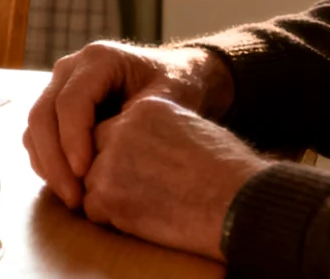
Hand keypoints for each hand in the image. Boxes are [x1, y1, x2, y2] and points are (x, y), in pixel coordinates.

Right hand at [23, 41, 233, 208]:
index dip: (72, 139)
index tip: (84, 174)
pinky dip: (47, 162)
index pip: (70, 101)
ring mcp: (57, 87)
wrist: (171, 77)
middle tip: (74, 198)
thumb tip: (110, 154)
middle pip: (43, 115)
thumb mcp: (168, 98)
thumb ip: (139, 119)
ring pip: (34, 128)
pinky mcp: (54, 108)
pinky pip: (38, 136)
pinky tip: (69, 187)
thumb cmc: (174, 85)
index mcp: (98, 59)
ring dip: (47, 165)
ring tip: (73, 199)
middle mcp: (69, 70)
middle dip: (54, 160)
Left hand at [80, 95, 264, 260]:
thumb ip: (161, 133)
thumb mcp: (193, 131)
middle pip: (96, 152)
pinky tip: (141, 220)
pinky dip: (110, 217)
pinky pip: (93, 208)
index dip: (123, 153)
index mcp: (145, 109)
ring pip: (91, 181)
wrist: (239, 202)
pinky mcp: (108, 194)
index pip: (114, 129)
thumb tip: (150, 149)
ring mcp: (111, 162)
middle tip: (135, 191)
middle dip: (109, 172)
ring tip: (145, 206)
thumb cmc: (230, 172)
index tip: (140, 169)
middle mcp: (122, 129)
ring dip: (109, 196)